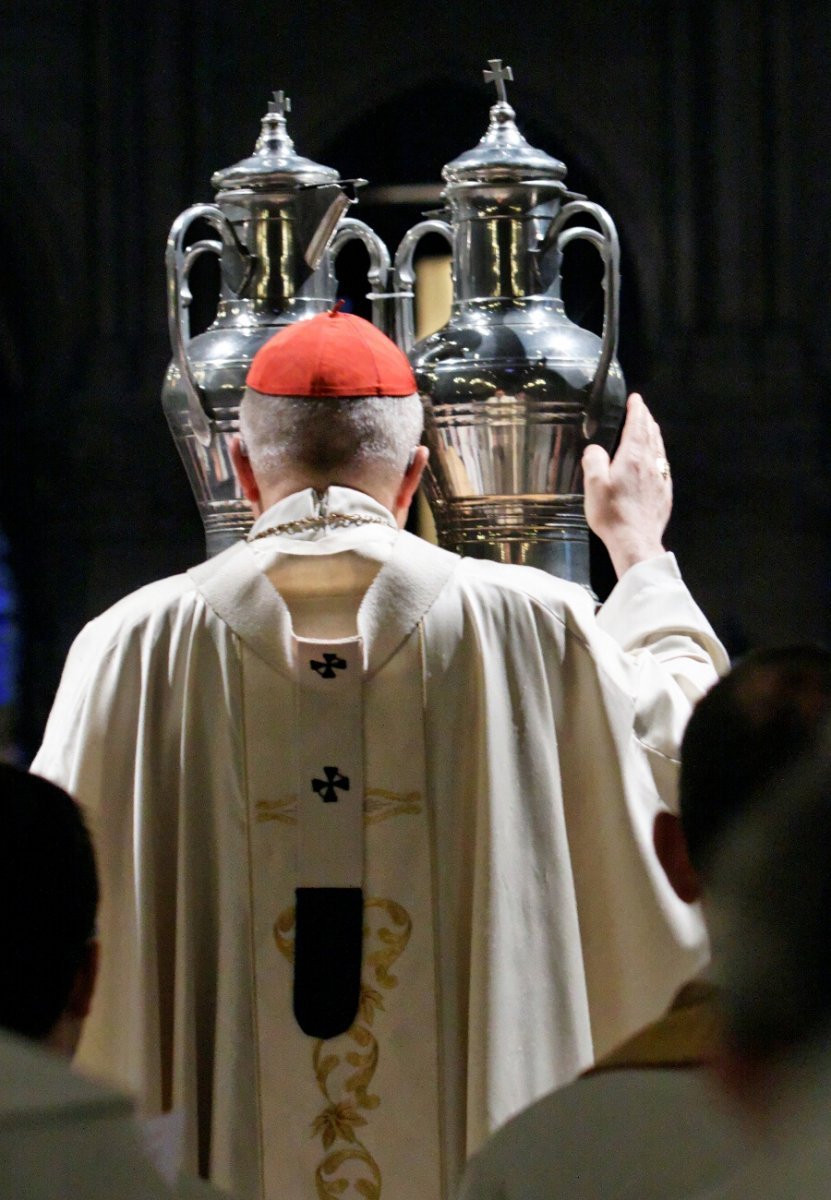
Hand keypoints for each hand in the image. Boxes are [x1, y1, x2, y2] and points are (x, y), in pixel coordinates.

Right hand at [583, 393, 671, 577]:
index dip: (637, 410)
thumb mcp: (594, 485)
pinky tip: (657, 460)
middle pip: (651, 435)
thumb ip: (594, 461)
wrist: (636, 541)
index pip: (637, 426)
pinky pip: (663, 467)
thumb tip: (595, 449)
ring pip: (659, 450)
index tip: (636, 399)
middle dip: (646, 419)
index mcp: (633, 457)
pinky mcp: (664, 494)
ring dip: (654, 435)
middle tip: (642, 410)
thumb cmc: (612, 513)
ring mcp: (660, 479)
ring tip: (650, 428)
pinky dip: (659, 455)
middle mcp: (650, 464)